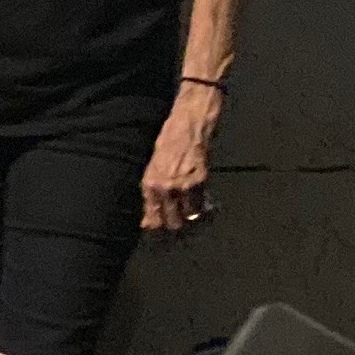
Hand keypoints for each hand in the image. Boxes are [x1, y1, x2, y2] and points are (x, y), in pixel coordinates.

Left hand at [141, 92, 217, 233]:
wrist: (188, 121)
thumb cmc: (167, 139)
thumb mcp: (152, 164)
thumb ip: (153, 187)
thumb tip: (154, 208)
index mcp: (148, 184)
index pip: (150, 219)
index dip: (156, 229)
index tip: (160, 233)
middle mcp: (164, 189)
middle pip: (170, 223)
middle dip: (175, 229)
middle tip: (179, 229)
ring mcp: (183, 186)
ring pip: (188, 219)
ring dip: (191, 221)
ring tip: (193, 219)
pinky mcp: (201, 181)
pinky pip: (201, 205)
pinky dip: (204, 209)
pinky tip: (206, 208)